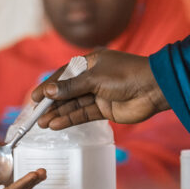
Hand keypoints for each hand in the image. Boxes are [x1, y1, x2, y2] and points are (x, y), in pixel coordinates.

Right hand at [31, 50, 168, 128]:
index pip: (63, 76)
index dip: (48, 87)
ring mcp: (98, 94)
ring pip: (73, 105)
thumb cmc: (126, 75)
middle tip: (36, 115)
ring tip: (43, 124)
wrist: (155, 89)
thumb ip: (71, 87)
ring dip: (58, 114)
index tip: (34, 98)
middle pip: (66, 92)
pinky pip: (83, 114)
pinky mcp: (104, 109)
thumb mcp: (94, 78)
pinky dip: (70, 120)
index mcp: (89, 64)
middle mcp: (92, 78)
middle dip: (51, 104)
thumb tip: (48, 92)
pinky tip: (57, 125)